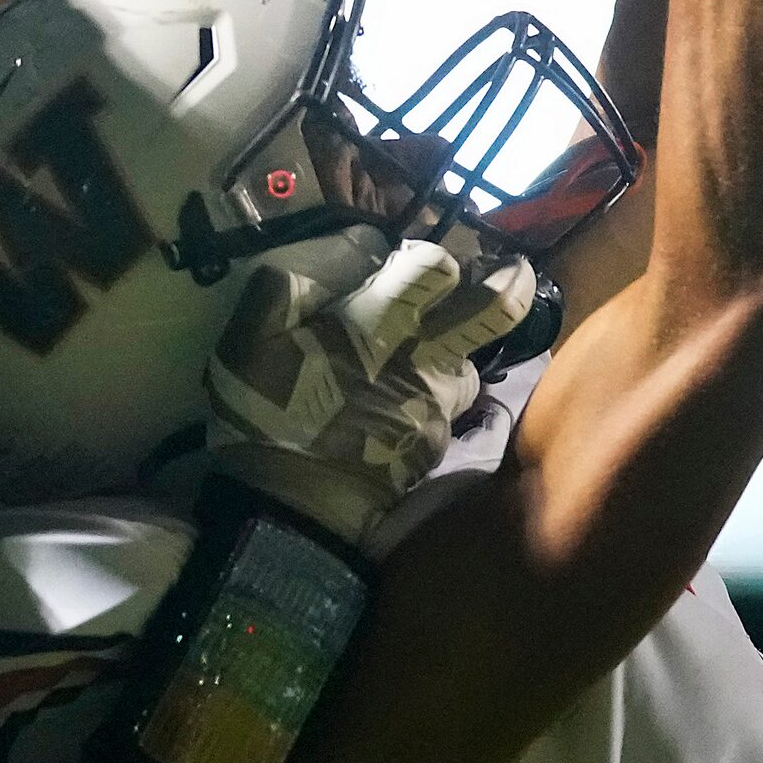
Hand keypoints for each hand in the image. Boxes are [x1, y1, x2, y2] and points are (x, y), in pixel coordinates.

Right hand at [203, 227, 535, 546]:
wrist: (293, 509)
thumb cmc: (266, 416)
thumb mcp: (251, 339)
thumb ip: (293, 284)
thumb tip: (342, 253)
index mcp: (377, 324)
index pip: (432, 267)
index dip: (430, 255)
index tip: (414, 260)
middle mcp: (422, 360)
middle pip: (492, 310)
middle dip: (509, 284)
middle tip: (511, 269)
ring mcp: (437, 405)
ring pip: (467, 362)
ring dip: (452, 353)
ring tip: (416, 358)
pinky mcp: (436, 443)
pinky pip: (446, 408)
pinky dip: (428, 399)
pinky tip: (392, 409)